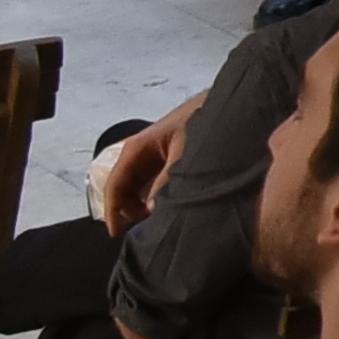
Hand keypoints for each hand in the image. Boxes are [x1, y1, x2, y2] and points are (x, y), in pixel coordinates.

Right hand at [97, 95, 201, 233]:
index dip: (113, 211)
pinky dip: (154, 199)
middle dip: (128, 212)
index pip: (114, 185)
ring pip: (137, 189)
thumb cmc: (200, 121)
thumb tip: (152, 211)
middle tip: (142, 233)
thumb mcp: (184, 153)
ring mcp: (151, 158)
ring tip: (155, 224)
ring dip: (142, 206)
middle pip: (123, 190)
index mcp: (136, 149)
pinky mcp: (165, 160)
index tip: (116, 234)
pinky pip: (151, 184)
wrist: (225, 104)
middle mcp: (139, 154)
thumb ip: (168, 181)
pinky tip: (166, 210)